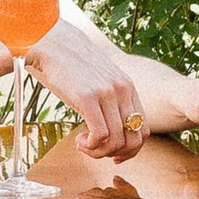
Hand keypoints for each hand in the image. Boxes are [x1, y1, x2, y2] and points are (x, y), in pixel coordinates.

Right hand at [29, 15, 151, 162]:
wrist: (54, 43)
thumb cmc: (73, 65)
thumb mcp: (101, 81)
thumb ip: (111, 99)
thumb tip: (112, 128)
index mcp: (129, 88)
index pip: (143, 130)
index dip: (130, 150)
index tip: (113, 155)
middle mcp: (123, 91)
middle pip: (133, 140)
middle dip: (115, 154)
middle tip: (95, 151)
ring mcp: (107, 94)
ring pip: (116, 141)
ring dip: (98, 152)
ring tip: (83, 144)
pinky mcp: (88, 97)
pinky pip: (100, 135)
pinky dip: (90, 146)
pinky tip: (79, 140)